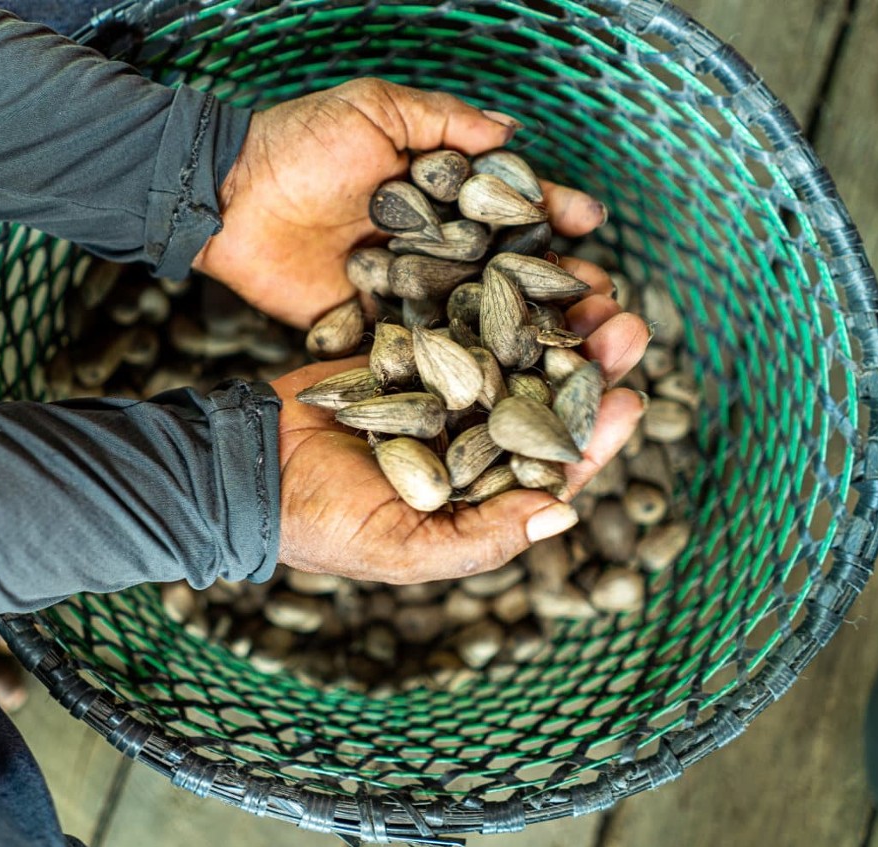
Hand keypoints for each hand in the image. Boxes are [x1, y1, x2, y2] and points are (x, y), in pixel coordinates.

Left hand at [193, 78, 609, 328]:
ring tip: (577, 347)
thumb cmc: (298, 142)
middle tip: (604, 303)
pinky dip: (465, 369)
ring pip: (479, 318)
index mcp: (439, 195)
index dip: (552, 213)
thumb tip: (513, 131)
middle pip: (508, 271)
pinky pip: (425, 352)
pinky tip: (509, 385)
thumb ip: (443, 122)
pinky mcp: (376, 332)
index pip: (509, 206)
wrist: (226, 199)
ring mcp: (408, 294)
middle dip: (558, 285)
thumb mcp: (374, 108)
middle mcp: (433, 248)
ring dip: (529, 335)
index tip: (589, 225)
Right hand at [270, 271, 646, 583]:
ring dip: (554, 321)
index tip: (630, 399)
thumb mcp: (403, 549)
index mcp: (480, 494)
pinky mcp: (410, 351)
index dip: (593, 433)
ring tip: (594, 288)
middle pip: (544, 398)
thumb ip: (482, 537)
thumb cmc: (322, 524)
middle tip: (627, 326)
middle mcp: (470, 440)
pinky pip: (458, 321)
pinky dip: (492, 296)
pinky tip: (526, 266)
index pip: (551, 465)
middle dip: (589, 364)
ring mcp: (442, 391)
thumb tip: (565, 512)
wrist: (247, 465)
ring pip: (513, 352)